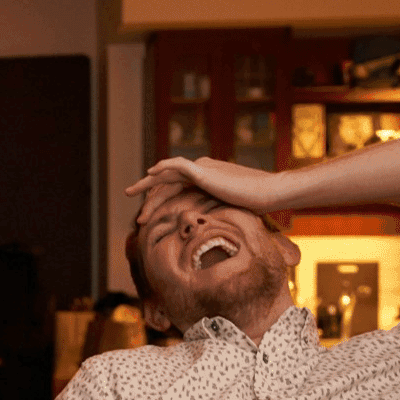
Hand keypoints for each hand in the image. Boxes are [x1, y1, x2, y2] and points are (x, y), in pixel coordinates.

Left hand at [126, 156, 288, 221]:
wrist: (269, 194)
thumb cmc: (255, 206)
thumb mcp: (228, 211)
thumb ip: (213, 214)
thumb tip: (206, 234)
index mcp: (205, 180)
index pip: (175, 189)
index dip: (159, 201)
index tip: (146, 216)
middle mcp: (201, 171)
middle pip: (167, 182)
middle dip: (147, 193)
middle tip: (130, 202)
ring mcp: (202, 169)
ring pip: (166, 175)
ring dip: (147, 185)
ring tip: (131, 192)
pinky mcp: (205, 170)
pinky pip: (178, 165)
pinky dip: (162, 167)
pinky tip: (150, 173)